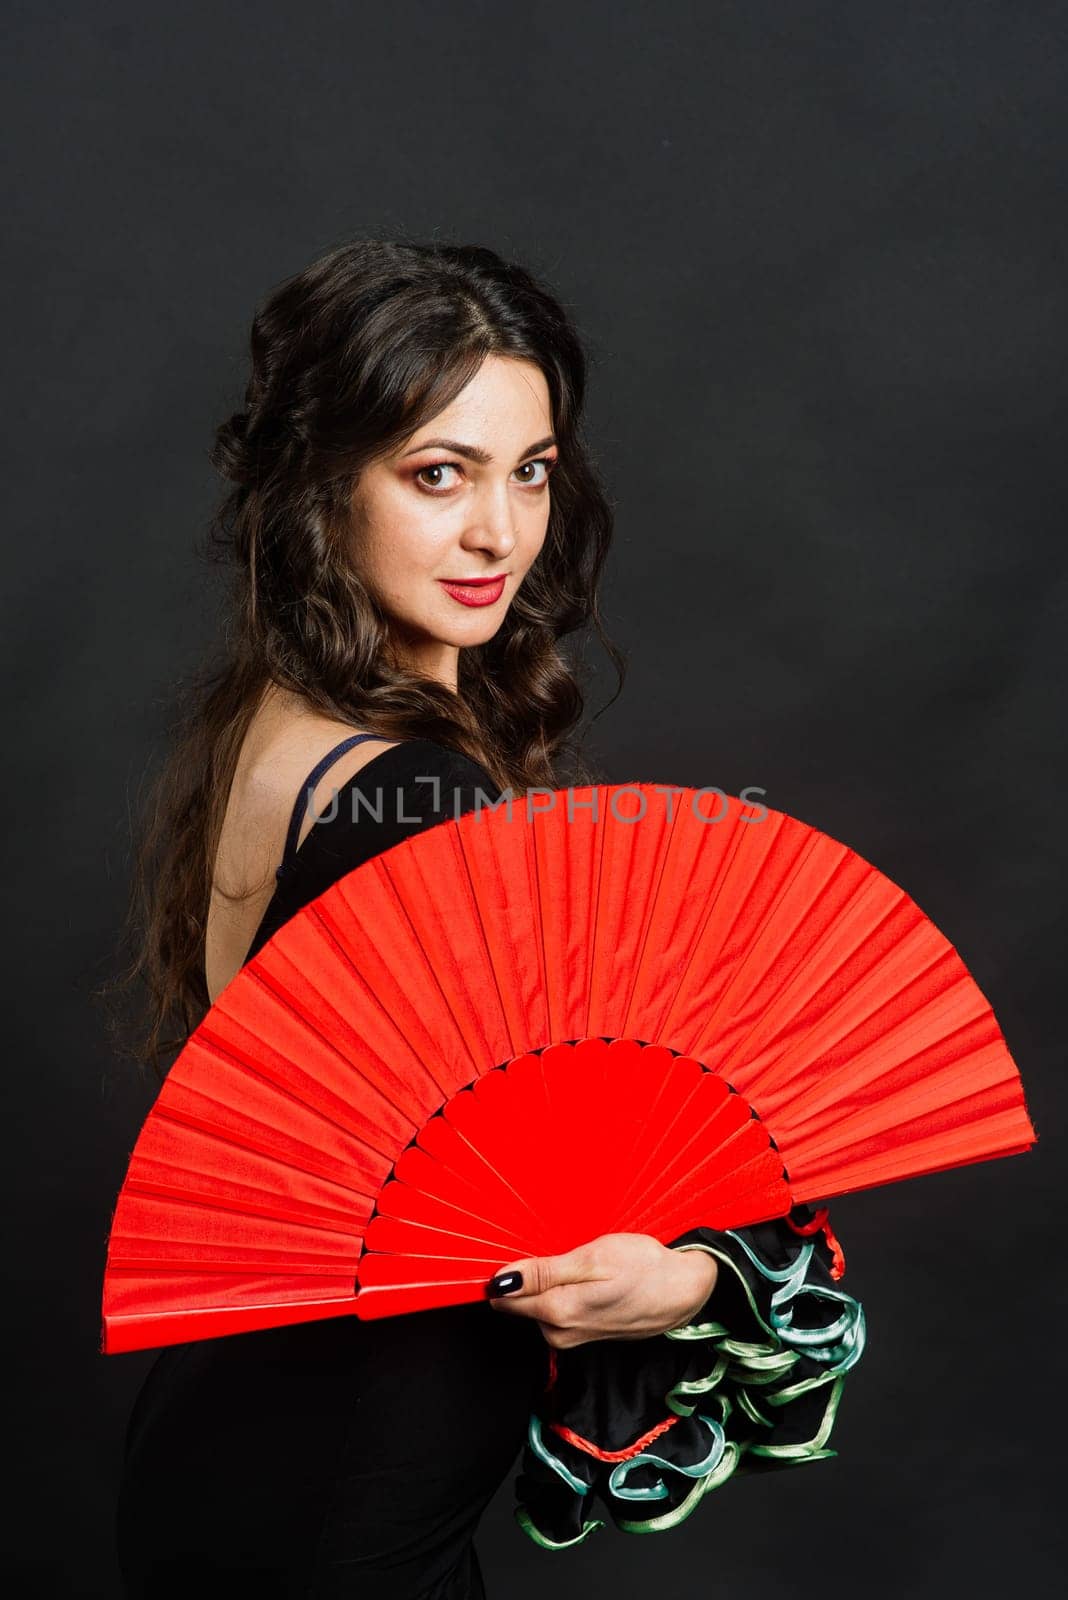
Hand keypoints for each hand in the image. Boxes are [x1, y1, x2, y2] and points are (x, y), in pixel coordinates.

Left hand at [486, 1232, 718, 1348]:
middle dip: (523, 1276)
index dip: (499, 1274)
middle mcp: (559, 1332)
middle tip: (548, 1246)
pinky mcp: (583, 1334)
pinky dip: (559, 1291)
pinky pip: (555, 1311)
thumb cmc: (643, 1268)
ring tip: (570, 1259)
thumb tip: (501, 1282)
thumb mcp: (593, 1259)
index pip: (504, 1299)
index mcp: (557, 1312)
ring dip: (543, 1283)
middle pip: (518, 1303)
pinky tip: (580, 1275)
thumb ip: (544, 1272)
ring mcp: (571, 1336)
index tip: (503, 1250)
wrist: (684, 1292)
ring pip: (537, 1306)